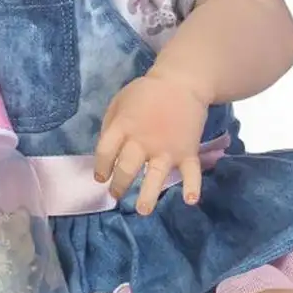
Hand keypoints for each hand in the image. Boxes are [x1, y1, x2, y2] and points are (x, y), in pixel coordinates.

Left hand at [93, 72, 209, 213]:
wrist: (181, 82)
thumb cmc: (146, 93)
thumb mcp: (119, 101)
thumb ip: (110, 126)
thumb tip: (106, 154)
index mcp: (123, 126)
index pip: (105, 152)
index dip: (100, 167)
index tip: (101, 177)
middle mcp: (143, 140)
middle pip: (126, 168)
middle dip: (119, 184)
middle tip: (116, 194)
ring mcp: (167, 148)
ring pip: (155, 175)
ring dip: (148, 195)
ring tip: (143, 210)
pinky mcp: (187, 151)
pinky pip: (191, 172)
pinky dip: (193, 186)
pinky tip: (190, 200)